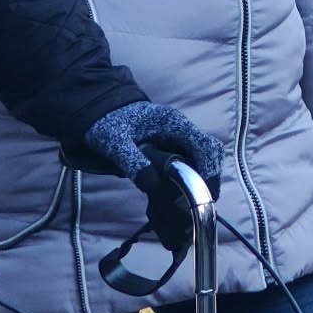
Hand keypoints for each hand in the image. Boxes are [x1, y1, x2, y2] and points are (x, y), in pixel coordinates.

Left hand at [85, 100, 223, 189]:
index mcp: (173, 123)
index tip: (205, 193)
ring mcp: (179, 136)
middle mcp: (182, 128)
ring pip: (204, 155)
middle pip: (211, 150)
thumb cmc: (109, 124)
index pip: (204, 144)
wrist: (102, 110)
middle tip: (200, 202)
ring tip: (192, 200)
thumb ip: (133, 162)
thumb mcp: (115, 143)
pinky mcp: (174, 145)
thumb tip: (153, 183)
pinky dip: (193, 175)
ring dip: (203, 176)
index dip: (209, 169)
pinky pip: (193, 159)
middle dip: (210, 176)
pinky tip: (182, 191)